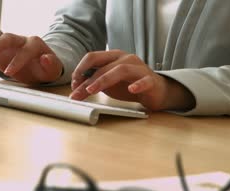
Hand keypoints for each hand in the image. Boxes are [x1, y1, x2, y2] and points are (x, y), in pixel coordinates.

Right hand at [0, 33, 62, 84]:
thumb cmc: (47, 68)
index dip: (18, 60)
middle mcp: (20, 41)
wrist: (41, 68)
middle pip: (9, 38)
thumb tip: (46, 58)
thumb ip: (52, 65)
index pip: (25, 50)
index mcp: (34, 44)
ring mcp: (8, 46)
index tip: (10, 71)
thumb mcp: (54, 69)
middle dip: (0, 44)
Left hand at [69, 50, 194, 110]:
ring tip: (92, 90)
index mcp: (114, 57)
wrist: (156, 92)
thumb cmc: (130, 85)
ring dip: (104, 80)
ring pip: (120, 70)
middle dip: (87, 80)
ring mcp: (139, 68)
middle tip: (77, 93)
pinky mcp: (151, 80)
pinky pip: (144, 81)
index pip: (93, 57)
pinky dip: (137, 85)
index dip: (80, 69)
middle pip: (103, 66)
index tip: (73, 85)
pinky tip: (131, 90)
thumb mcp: (109, 85)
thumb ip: (94, 83)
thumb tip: (75, 88)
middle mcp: (126, 59)